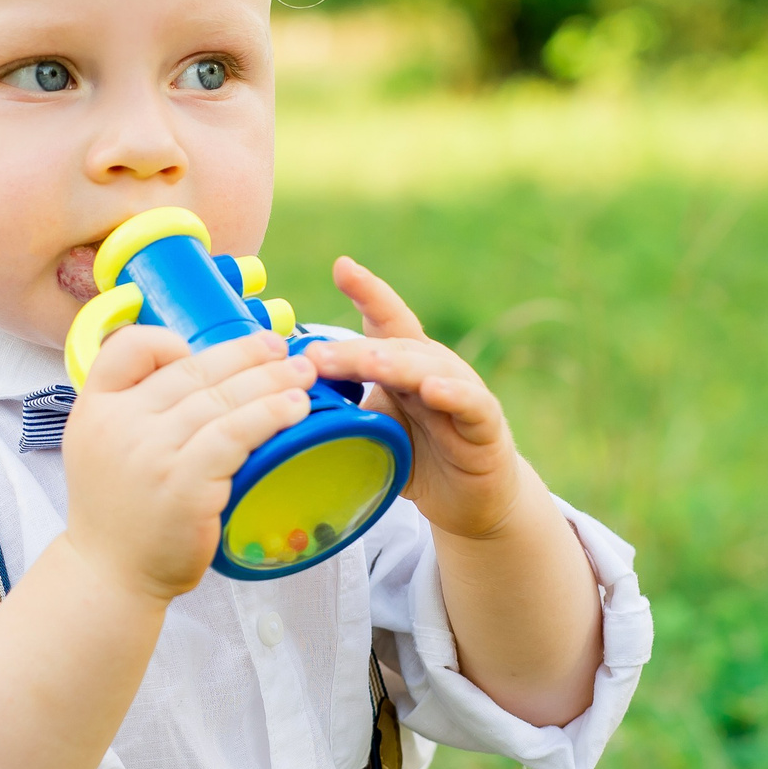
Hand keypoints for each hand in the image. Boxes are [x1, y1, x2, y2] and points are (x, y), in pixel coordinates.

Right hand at [62, 326, 313, 602]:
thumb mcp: (101, 446)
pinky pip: (237, 434)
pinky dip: (270, 414)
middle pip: (192, 369)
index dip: (169, 341)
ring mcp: (153, 453)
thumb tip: (197, 373)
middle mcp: (119, 423)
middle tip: (281, 348)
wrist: (111, 575)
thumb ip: (133, 408)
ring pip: (222, 398)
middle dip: (246, 353)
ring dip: (270, 380)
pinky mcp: (186, 484)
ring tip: (301, 375)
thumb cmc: (120, 512)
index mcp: (95, 407)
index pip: (128, 346)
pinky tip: (294, 409)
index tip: (207, 350)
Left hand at [301, 257, 524, 541]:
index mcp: (404, 363)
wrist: (469, 501)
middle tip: (314, 355)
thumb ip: (341, 408)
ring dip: (397, 364)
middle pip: (394, 347)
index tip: (342, 267)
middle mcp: (434, 367)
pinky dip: (453, 394)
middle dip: (353, 350)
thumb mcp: (373, 426)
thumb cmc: (418, 454)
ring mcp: (462, 392)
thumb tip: (282, 399)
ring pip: (429, 368)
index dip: (367, 292)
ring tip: (370, 363)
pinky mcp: (485, 424)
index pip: (385, 321)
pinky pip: (471, 404)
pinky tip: (433, 390)